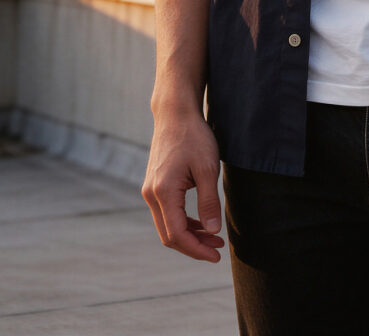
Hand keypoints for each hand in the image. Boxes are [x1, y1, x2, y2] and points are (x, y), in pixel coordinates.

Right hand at [141, 109, 224, 261]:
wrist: (176, 113)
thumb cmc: (194, 137)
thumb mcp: (207, 168)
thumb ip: (209, 202)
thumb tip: (212, 231)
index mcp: (163, 192)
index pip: (177, 234)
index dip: (197, 249)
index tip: (217, 255)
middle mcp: (151, 194)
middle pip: (169, 235)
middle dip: (194, 246)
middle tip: (218, 248)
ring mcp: (150, 189)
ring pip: (167, 225)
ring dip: (189, 235)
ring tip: (214, 238)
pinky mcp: (154, 185)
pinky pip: (166, 213)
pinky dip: (183, 222)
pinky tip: (201, 223)